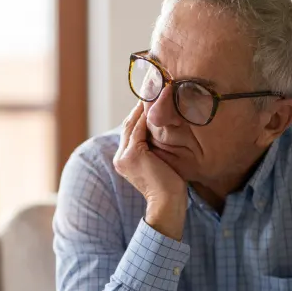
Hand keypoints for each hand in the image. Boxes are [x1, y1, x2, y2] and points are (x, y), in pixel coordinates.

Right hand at [113, 102, 186, 239]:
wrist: (168, 205)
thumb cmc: (171, 188)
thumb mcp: (162, 163)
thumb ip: (157, 149)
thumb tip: (168, 132)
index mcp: (124, 159)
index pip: (132, 130)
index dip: (140, 112)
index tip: (153, 97)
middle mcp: (120, 157)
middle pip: (130, 123)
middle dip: (141, 104)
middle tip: (154, 86)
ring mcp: (124, 156)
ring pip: (133, 123)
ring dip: (144, 105)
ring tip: (156, 89)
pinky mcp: (132, 155)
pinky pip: (140, 128)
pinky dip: (148, 113)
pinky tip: (157, 101)